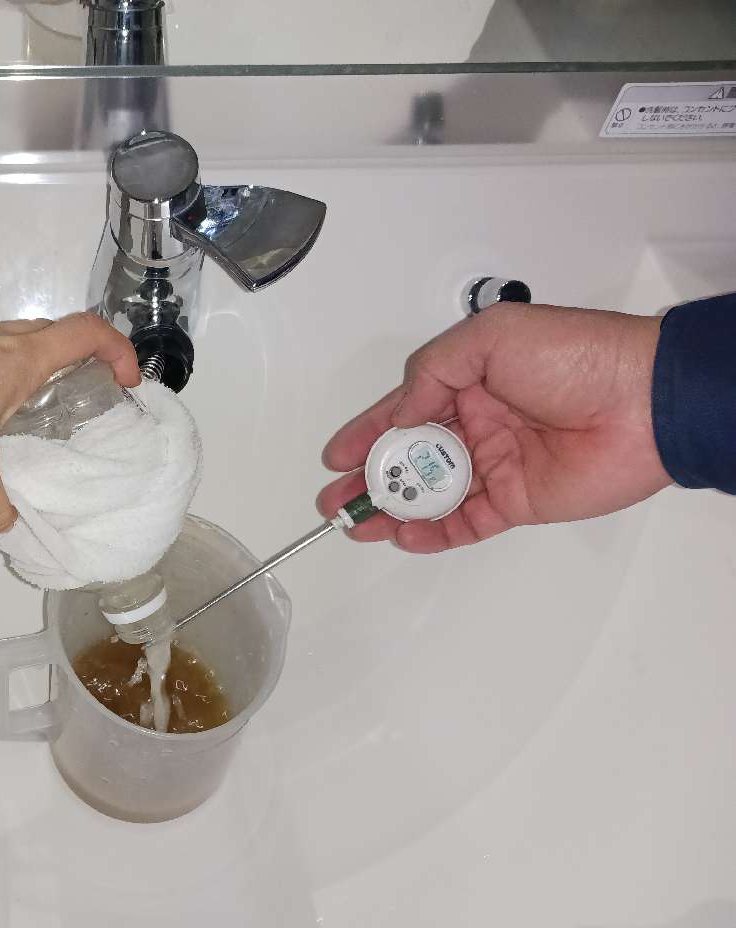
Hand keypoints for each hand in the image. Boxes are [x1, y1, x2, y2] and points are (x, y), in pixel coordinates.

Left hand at [0, 313, 140, 534]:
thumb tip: (3, 527)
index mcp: (21, 359)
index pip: (88, 333)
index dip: (117, 350)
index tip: (125, 380)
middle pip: (52, 334)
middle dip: (74, 360)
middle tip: (75, 397)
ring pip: (11, 341)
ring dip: (27, 367)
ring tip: (20, 412)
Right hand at [316, 303, 672, 552]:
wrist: (646, 401)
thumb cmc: (571, 356)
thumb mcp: (491, 338)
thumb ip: (433, 372)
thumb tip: (400, 417)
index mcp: (467, 382)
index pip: (402, 410)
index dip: (366, 433)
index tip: (334, 457)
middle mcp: (476, 424)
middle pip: (408, 458)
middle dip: (368, 479)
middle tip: (335, 502)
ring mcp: (495, 466)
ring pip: (430, 494)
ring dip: (392, 510)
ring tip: (356, 525)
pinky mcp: (517, 502)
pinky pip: (466, 522)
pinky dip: (433, 533)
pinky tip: (403, 536)